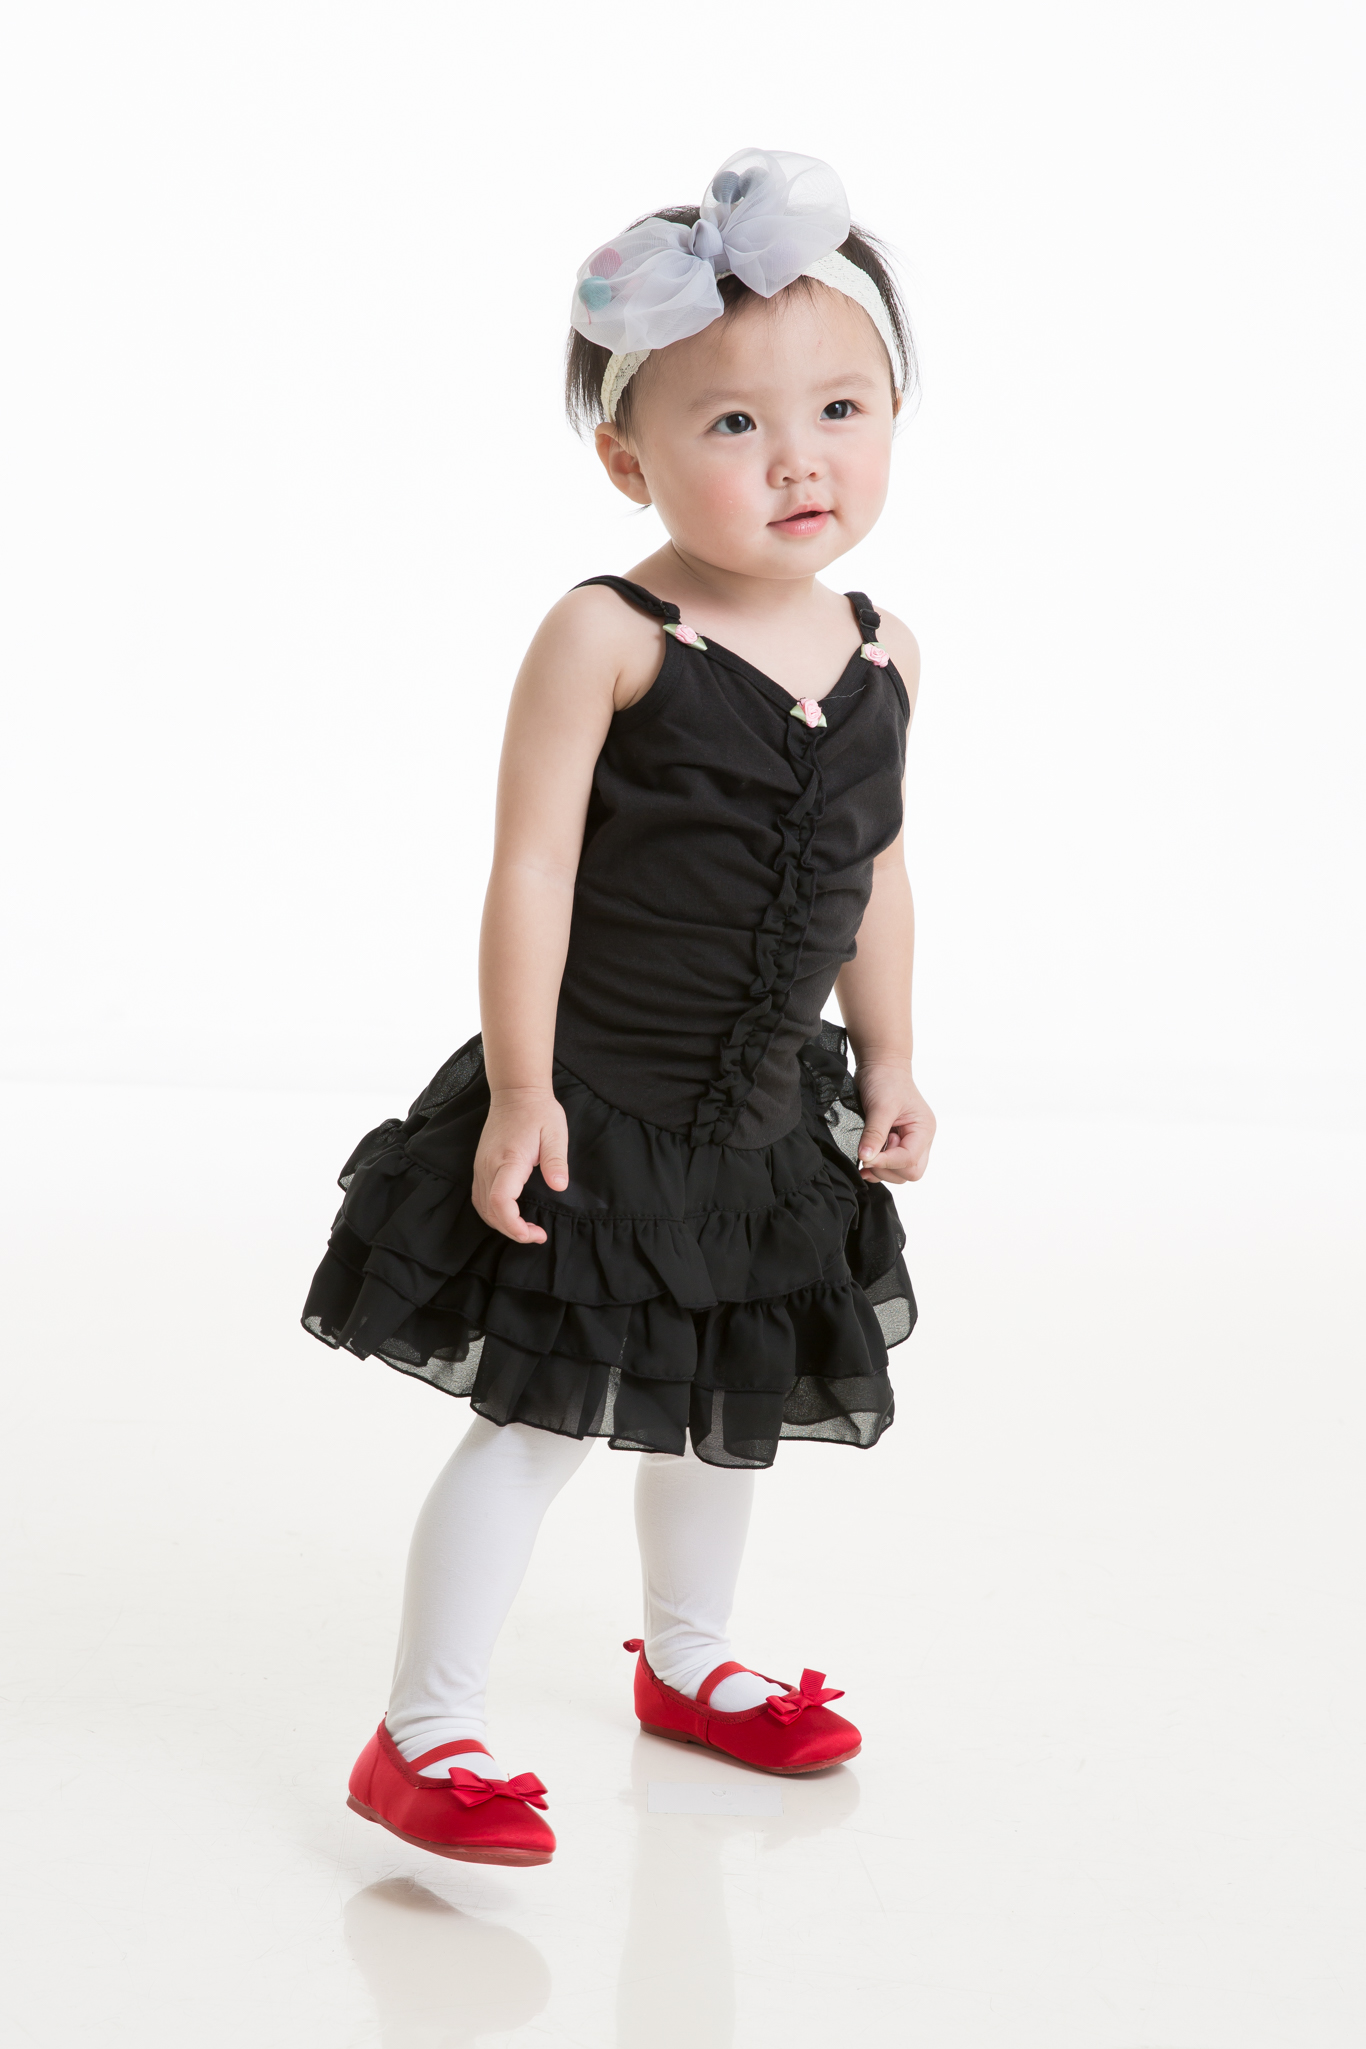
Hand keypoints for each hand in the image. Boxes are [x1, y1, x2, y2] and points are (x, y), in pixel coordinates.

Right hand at [472, 1087, 569, 1243]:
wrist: (515, 1093)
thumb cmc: (538, 1112)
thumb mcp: (555, 1132)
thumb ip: (556, 1160)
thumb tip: (559, 1186)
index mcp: (508, 1160)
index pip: (500, 1202)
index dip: (514, 1225)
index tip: (534, 1233)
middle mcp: (489, 1166)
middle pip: (490, 1211)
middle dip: (512, 1231)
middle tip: (537, 1235)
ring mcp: (481, 1167)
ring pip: (482, 1208)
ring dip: (501, 1224)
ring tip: (526, 1229)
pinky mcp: (480, 1167)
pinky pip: (480, 1198)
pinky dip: (493, 1213)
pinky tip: (510, 1215)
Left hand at [854, 1063, 935, 1183]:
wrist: (880, 1066)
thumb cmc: (887, 1080)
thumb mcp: (880, 1106)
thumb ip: (874, 1134)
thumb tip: (866, 1158)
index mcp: (924, 1130)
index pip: (909, 1160)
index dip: (887, 1162)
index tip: (866, 1157)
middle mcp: (920, 1139)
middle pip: (910, 1172)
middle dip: (888, 1168)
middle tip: (872, 1150)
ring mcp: (908, 1142)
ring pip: (901, 1173)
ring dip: (882, 1169)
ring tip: (869, 1149)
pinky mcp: (896, 1144)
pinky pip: (891, 1167)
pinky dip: (878, 1168)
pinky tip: (865, 1161)